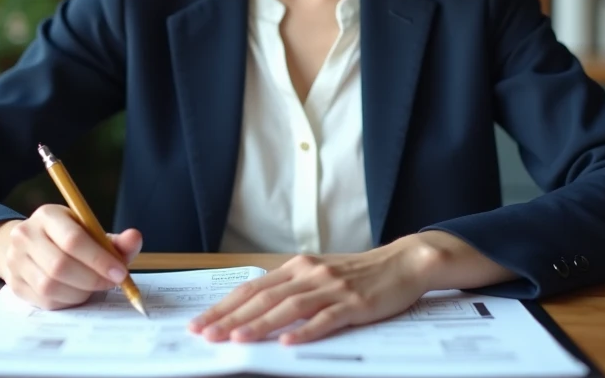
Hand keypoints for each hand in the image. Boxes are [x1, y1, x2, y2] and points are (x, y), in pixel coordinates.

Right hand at [0, 205, 142, 309]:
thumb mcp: (89, 231)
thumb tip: (135, 238)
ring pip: (51, 286)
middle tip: (111, 283)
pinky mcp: (14, 284)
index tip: (120, 272)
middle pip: (60, 266)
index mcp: (47, 215)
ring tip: (93, 286)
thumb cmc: (67, 238)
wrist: (30, 245)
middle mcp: (25, 235)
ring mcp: (15, 260)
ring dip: (80, 292)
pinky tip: (77, 292)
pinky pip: (45, 301)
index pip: (73, 239)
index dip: (99, 259)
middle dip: (92, 279)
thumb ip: (114, 240)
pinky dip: (67, 301)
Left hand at [187, 237, 436, 345]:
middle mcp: (310, 274)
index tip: (201, 321)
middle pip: (263, 297)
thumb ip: (292, 288)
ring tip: (236, 339)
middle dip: (230, 317)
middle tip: (205, 334)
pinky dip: (305, 332)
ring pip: (288, 308)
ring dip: (260, 324)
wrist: (404, 262)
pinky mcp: (354, 302)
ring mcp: (332, 288)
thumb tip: (257, 308)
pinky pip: (326, 319)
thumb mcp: (321, 274)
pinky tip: (288, 343)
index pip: (252, 287)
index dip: (224, 305)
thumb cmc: (361, 273)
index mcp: (298, 267)